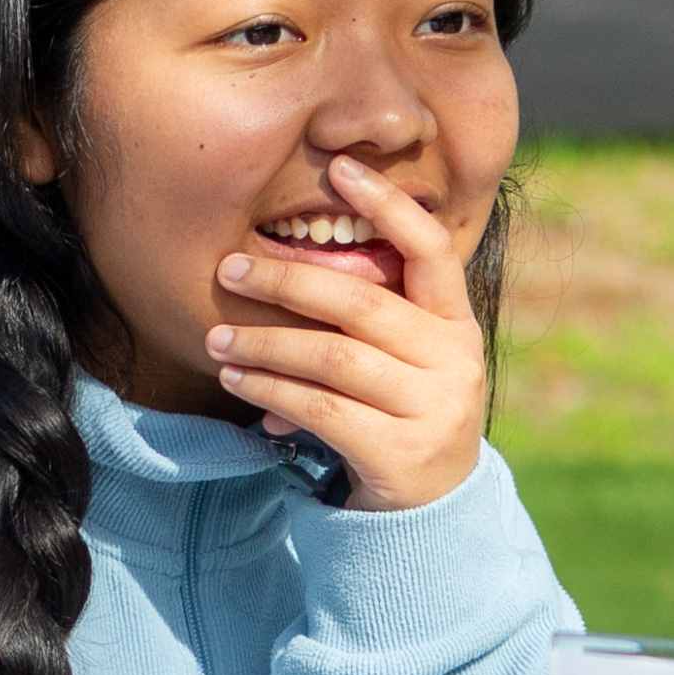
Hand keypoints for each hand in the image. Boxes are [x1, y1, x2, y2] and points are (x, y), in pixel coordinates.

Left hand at [207, 154, 492, 513]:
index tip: (338, 167)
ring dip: (264, 345)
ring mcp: (433, 408)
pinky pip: (320, 410)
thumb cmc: (402, 411)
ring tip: (217, 340)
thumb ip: (365, 318)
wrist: (435, 507)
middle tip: (228, 270)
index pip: (430, 249)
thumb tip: (276, 274)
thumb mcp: (404, 358)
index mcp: (456, 323)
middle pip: (361, 304)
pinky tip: (237, 380)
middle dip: (287, 281)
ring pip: (332, 359)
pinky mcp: (401, 453)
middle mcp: (454, 359)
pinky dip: (270, 391)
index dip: (388, 205)